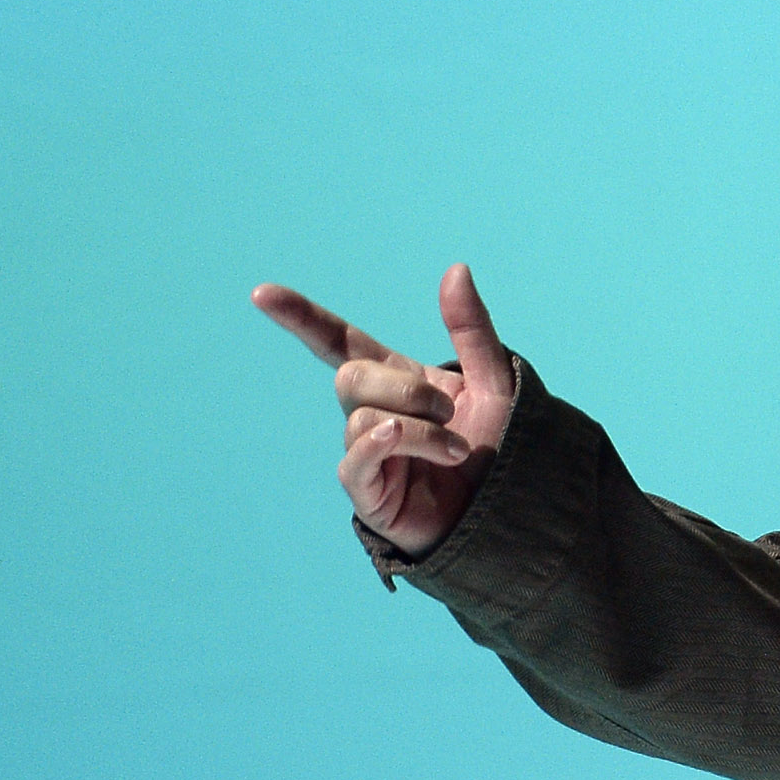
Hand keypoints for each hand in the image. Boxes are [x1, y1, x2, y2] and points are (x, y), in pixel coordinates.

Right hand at [253, 264, 515, 554]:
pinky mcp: (369, 491)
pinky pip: (354, 459)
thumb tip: (456, 268)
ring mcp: (368, 453)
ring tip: (458, 448)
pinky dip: (379, 444)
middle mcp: (375, 413)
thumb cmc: (504, 450)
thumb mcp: (496, 381)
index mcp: (399, 381)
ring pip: (362, 417)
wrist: (517, 510)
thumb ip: (471, 329)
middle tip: (450, 412)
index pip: (338, 343)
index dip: (302, 318)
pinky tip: (406, 441)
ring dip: (418, 427)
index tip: (263, 294)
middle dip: (406, 387)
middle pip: (353, 376)